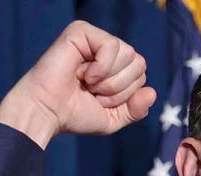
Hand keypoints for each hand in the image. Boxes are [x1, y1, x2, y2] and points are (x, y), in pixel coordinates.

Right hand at [0, 20, 156, 148]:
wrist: (47, 113)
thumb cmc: (74, 114)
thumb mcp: (113, 118)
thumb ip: (136, 109)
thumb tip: (152, 93)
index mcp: (114, 66)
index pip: (142, 75)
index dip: (125, 94)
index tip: (99, 100)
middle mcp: (105, 49)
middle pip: (139, 62)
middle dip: (119, 87)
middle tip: (93, 92)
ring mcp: (93, 38)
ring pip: (129, 54)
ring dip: (109, 79)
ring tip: (86, 83)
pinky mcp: (80, 31)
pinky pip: (112, 46)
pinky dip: (100, 67)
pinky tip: (82, 72)